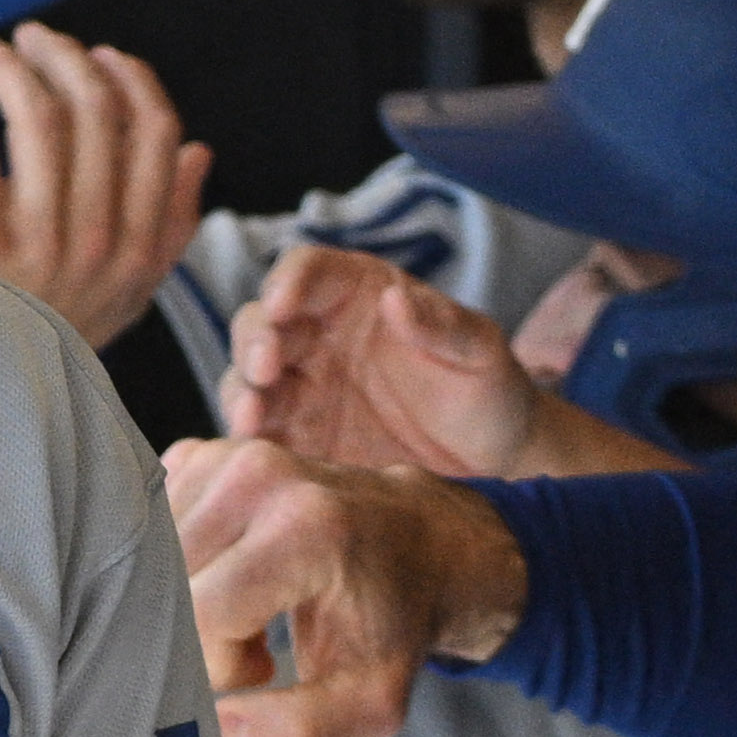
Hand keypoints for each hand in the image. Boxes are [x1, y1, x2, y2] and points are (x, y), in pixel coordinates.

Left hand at [0, 23, 210, 348]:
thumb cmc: (47, 339)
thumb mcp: (125, 295)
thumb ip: (170, 225)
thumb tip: (199, 150)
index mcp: (140, 249)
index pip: (155, 136)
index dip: (132, 81)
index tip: (102, 54)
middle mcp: (98, 242)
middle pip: (96, 112)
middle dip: (64, 56)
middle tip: (32, 36)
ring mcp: (40, 243)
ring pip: (39, 117)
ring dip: (10, 66)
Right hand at [161, 436, 531, 736]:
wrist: (424, 543)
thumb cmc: (393, 624)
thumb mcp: (370, 702)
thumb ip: (296, 732)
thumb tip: (216, 726)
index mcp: (304, 530)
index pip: (201, 614)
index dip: (215, 662)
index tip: (259, 669)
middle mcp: (261, 476)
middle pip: (167, 584)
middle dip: (194, 633)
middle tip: (252, 645)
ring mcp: (230, 455)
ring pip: (151, 556)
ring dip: (184, 597)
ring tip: (245, 608)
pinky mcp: (208, 452)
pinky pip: (156, 525)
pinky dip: (178, 563)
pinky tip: (226, 572)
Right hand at [225, 242, 656, 480]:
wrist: (494, 465)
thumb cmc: (490, 392)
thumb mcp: (480, 352)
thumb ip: (441, 323)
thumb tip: (394, 299)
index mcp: (360, 295)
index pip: (309, 272)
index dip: (288, 282)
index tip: (283, 305)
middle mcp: (321, 336)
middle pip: (263, 322)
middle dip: (255, 340)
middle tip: (266, 368)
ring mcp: (304, 389)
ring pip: (248, 377)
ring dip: (242, 391)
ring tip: (253, 416)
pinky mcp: (299, 439)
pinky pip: (260, 434)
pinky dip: (249, 440)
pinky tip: (256, 449)